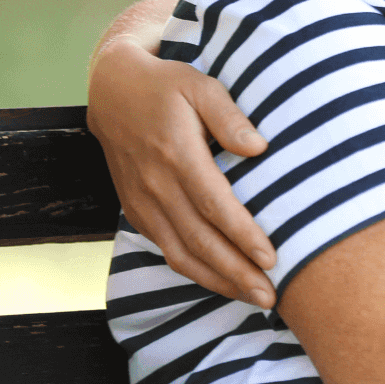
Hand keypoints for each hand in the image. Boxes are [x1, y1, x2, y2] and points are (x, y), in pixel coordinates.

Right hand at [87, 34, 277, 305]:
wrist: (113, 91)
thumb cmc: (168, 86)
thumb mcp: (201, 86)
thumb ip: (229, 117)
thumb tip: (258, 148)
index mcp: (176, 155)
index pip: (214, 206)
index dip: (243, 236)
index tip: (271, 258)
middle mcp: (156, 186)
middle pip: (200, 241)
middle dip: (236, 273)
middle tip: (271, 296)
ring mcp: (143, 202)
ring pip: (181, 255)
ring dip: (218, 281)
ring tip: (254, 298)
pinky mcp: (137, 210)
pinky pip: (167, 250)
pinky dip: (195, 271)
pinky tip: (221, 280)